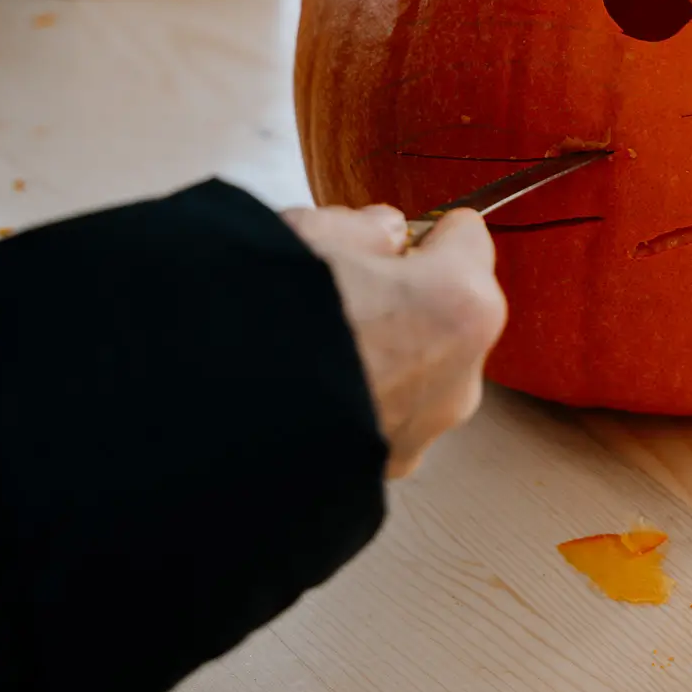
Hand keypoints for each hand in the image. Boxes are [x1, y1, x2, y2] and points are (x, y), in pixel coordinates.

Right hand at [283, 203, 504, 477]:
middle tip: (343, 288)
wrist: (223, 422)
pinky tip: (313, 386)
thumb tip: (381, 232)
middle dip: (408, 294)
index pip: (468, 236)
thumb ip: (361, 227)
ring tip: (318, 343)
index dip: (422, 231)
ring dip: (387, 350)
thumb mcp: (310, 236)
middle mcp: (462, 372)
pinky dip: (366, 396)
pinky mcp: (392, 464)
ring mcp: (429, 426)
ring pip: (422, 364)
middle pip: (450, 307)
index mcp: (459, 302)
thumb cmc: (271, 321)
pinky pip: (392, 411)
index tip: (385, 237)